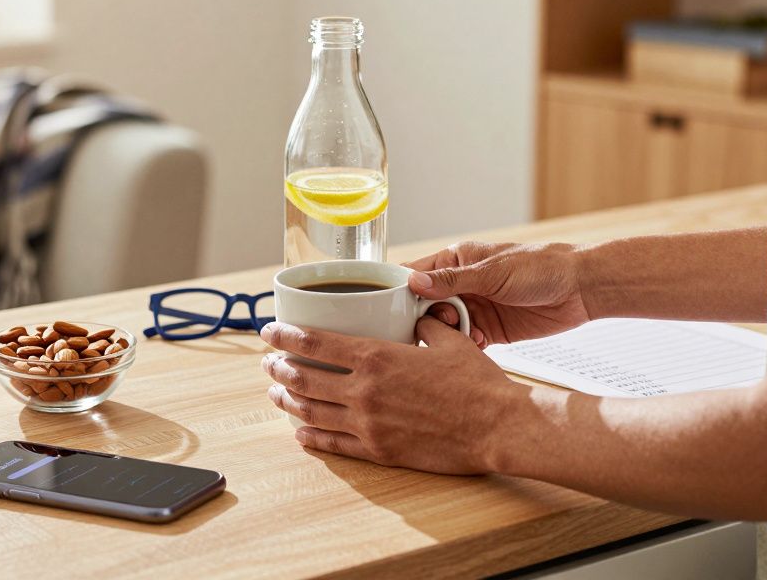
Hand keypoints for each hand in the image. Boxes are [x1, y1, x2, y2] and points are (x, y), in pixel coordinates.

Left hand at [259, 317, 519, 473]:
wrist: (499, 427)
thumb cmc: (478, 383)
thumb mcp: (448, 340)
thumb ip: (423, 325)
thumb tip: (416, 316)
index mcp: (377, 357)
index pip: (314, 343)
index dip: (284, 337)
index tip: (269, 331)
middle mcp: (364, 391)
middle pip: (303, 378)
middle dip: (278, 368)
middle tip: (267, 362)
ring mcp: (368, 425)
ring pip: (310, 413)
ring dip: (287, 401)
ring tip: (276, 393)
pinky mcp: (379, 451)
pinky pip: (333, 445)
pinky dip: (311, 438)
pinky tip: (300, 433)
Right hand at [405, 241, 589, 346]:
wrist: (581, 289)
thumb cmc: (542, 266)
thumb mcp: (492, 272)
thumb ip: (452, 280)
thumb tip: (412, 282)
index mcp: (456, 261)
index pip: (415, 274)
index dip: (401, 290)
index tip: (390, 306)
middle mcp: (461, 285)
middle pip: (424, 306)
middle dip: (426, 317)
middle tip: (441, 321)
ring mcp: (474, 308)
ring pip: (443, 327)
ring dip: (448, 334)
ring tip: (464, 332)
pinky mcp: (490, 330)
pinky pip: (466, 342)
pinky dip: (466, 346)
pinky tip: (478, 344)